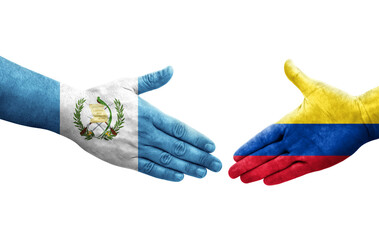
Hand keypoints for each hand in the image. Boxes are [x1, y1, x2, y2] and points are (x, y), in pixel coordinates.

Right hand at [61, 67, 221, 180]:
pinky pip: (149, 168)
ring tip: (203, 173)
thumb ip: (152, 80)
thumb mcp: (128, 84)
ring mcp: (135, 148)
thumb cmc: (101, 97)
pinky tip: (179, 177)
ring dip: (188, 167)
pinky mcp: (124, 159)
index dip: (197, 139)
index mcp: (149, 114)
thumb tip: (172, 69)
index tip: (211, 146)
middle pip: (178, 147)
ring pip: (167, 160)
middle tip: (216, 165)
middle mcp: (145, 133)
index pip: (180, 129)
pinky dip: (165, 174)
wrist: (73, 113)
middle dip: (200, 157)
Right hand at [229, 60, 370, 184]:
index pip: (264, 137)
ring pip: (274, 164)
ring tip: (242, 180)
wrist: (361, 117)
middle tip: (229, 172)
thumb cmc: (339, 102)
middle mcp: (293, 140)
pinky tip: (266, 182)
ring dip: (258, 172)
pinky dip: (280, 177)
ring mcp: (303, 152)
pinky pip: (293, 171)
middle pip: (264, 154)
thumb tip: (287, 61)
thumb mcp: (314, 88)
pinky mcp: (315, 162)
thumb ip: (298, 78)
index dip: (249, 146)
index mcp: (289, 123)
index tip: (235, 153)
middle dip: (247, 163)